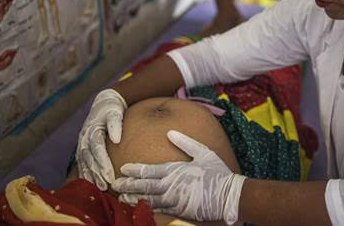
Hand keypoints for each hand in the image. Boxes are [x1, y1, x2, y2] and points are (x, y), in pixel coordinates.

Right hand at [76, 89, 125, 189]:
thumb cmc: (112, 108)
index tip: (110, 176)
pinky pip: (82, 162)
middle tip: (107, 186)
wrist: (103, 103)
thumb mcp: (115, 112)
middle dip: (97, 173)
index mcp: (91, 130)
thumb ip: (115, 124)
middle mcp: (84, 138)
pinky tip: (92, 184)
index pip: (97, 149)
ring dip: (91, 176)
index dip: (102, 163)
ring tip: (100, 188)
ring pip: (84, 162)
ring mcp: (81, 143)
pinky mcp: (83, 147)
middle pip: (89, 159)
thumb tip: (116, 139)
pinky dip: (86, 173)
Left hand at [114, 130, 245, 224]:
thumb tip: (170, 132)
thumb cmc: (217, 173)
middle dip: (127, 185)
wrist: (229, 195)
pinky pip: (158, 210)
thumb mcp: (203, 152)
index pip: (148, 170)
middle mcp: (170, 185)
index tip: (123, 168)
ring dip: (133, 198)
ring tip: (121, 198)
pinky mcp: (178, 211)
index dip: (134, 169)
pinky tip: (138, 207)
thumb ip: (185, 142)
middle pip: (143, 186)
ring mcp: (173, 200)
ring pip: (147, 199)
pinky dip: (146, 208)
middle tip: (114, 185)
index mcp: (174, 170)